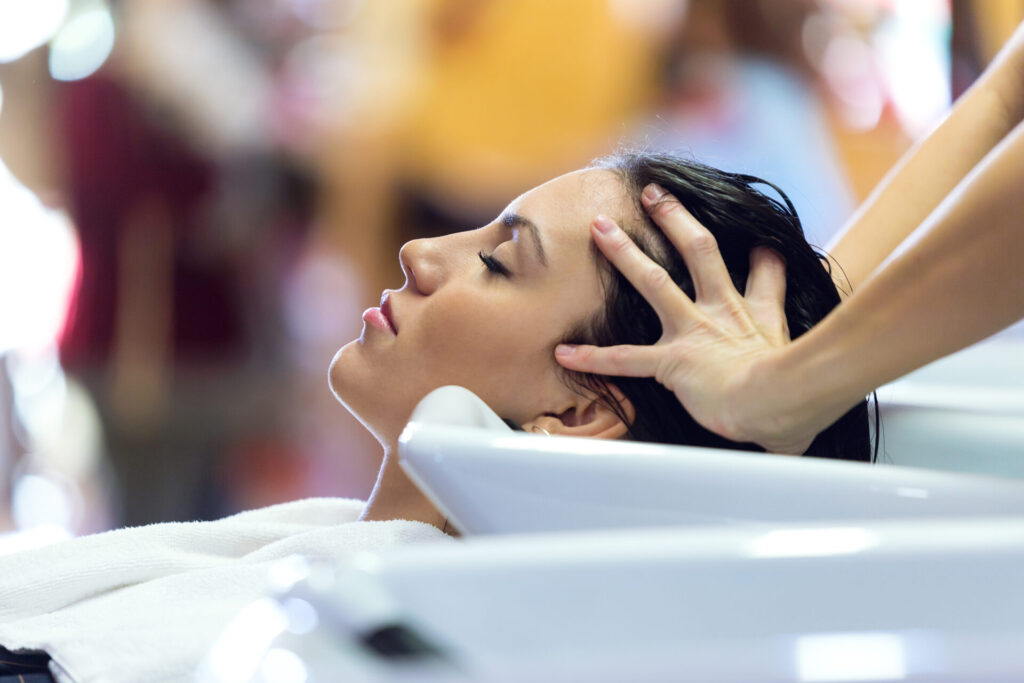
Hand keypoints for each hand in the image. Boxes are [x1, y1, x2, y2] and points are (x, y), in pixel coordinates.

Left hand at [554, 184, 816, 453]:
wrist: (778, 404)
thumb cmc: (793, 401)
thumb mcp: (806, 373)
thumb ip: (807, 367)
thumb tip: (807, 407)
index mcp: (758, 316)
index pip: (764, 275)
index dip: (762, 258)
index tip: (759, 245)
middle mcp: (722, 312)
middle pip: (700, 251)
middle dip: (674, 219)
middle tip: (652, 194)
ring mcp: (693, 331)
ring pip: (654, 282)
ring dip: (625, 253)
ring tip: (599, 229)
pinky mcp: (672, 361)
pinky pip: (625, 358)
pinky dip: (592, 357)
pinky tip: (564, 352)